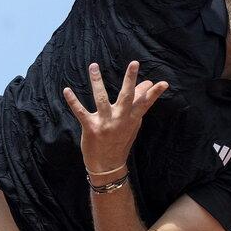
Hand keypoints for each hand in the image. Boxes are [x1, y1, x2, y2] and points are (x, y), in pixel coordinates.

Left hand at [62, 60, 169, 174]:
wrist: (108, 166)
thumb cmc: (120, 142)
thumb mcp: (132, 125)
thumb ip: (138, 106)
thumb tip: (147, 86)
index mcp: (131, 119)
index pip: (145, 104)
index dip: (154, 94)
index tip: (164, 83)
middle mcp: (120, 119)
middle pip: (127, 96)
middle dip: (130, 80)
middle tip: (134, 63)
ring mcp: (105, 123)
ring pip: (101, 98)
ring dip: (97, 81)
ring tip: (93, 66)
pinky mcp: (90, 127)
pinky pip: (80, 112)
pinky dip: (73, 101)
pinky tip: (66, 90)